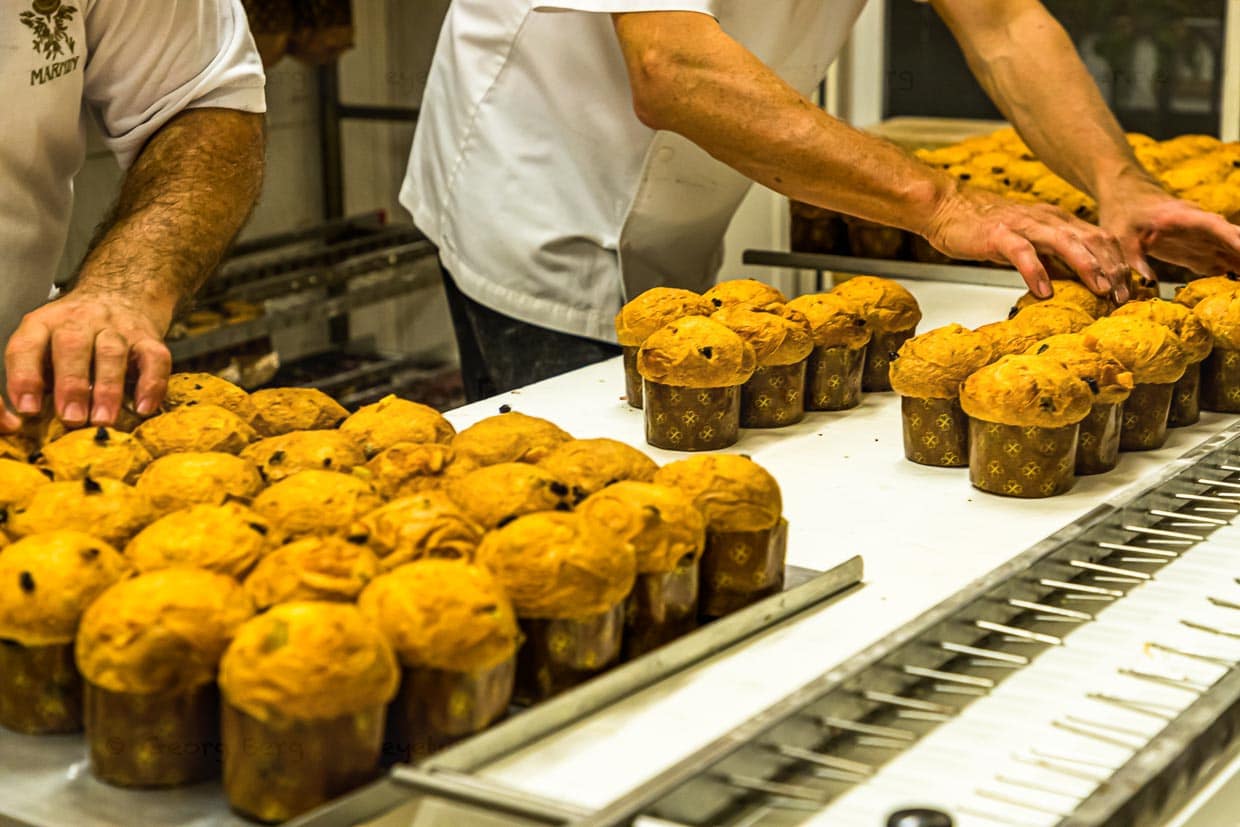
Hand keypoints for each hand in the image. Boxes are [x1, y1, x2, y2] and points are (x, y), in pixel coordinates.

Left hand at [3, 289, 172, 432]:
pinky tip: (143, 408)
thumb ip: (38, 374)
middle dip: (72, 385)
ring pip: (111, 353)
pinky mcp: (149, 338)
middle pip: (73, 346)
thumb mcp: (45, 343)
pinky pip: (154, 358)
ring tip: (103, 419)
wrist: (121, 293)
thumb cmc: (76, 334)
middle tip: (72, 419)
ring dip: (107, 388)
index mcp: (44, 324)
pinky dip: (151, 384)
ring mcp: (117, 328)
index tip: (29, 409)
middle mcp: (80, 321)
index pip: (27, 347)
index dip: (26, 378)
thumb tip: (31, 420)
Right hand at [922, 184, 1130, 301]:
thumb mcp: (1027, 243)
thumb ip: (1051, 258)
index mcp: (1056, 221)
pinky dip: (1036, 271)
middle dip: (1111, 268)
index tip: (1128, 290)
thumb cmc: (984, 228)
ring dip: (1086, 266)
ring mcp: (1023, 225)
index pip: (1099, 239)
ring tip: (1099, 290)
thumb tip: (1075, 283)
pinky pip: (1022, 252)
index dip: (1118, 263)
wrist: (946, 206)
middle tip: (1122, 296)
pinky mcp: (998, 234)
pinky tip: (1043, 291)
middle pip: (1090, 239)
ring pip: (1064, 242)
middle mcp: (1046, 219)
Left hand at [1098, 180, 1239, 282]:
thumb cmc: (1123, 213)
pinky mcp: (1197, 247)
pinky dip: (1232, 267)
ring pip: (1228, 246)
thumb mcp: (1120, 235)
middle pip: (1228, 235)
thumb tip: (1149, 281)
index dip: (1230, 237)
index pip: (1212, 225)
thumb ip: (1135, 258)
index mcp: (1180, 217)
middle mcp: (1197, 224)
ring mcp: (1199, 236)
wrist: (1126, 197)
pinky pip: (1220, 257)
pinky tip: (1237, 278)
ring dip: (1239, 259)